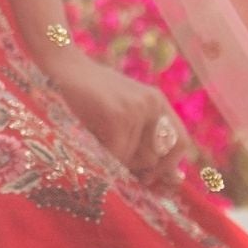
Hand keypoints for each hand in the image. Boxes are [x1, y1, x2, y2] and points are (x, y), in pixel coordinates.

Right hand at [38, 43, 182, 179]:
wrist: (65, 68)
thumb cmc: (91, 96)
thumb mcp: (123, 114)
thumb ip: (146, 141)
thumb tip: (175, 180)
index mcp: (158, 102)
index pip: (181, 142)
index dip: (169, 165)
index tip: (149, 176)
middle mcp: (153, 103)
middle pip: (156, 156)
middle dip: (136, 168)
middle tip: (115, 161)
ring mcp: (137, 108)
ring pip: (134, 158)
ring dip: (114, 160)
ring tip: (97, 141)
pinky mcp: (118, 115)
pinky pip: (118, 154)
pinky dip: (104, 156)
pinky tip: (92, 141)